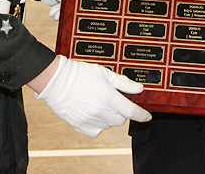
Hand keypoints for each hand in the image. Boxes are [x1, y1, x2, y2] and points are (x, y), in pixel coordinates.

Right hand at [35, 56, 150, 136]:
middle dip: (121, 111)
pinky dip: (98, 125)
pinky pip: (96, 131)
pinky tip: (94, 114)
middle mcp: (101, 111)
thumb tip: (139, 89)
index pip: (132, 111)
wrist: (56, 80)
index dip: (142, 115)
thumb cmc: (80, 73)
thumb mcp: (105, 73)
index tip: (147, 116)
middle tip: (114, 100)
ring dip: (109, 117)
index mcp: (109, 97)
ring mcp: (90, 120)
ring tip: (100, 103)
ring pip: (109, 125)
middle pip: (121, 119)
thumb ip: (123, 83)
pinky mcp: (80, 125)